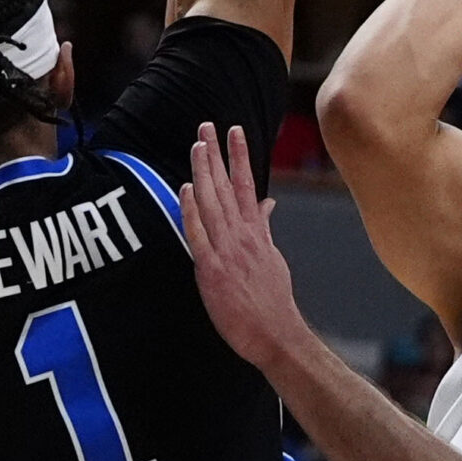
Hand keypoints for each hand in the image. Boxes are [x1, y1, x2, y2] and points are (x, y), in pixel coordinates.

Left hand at [183, 123, 311, 373]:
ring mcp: (228, 251)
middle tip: (207, 126)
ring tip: (197, 145)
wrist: (276, 334)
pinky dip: (191, 211)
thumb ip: (264, 228)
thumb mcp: (272, 258)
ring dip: (204, 173)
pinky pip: (199, 235)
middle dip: (216, 155)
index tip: (234, 131)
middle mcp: (243, 236)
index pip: (248, 185)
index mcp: (257, 232)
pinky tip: (185, 189)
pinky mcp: (213, 270)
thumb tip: (267, 203)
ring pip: (213, 204)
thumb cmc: (272, 301)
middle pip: (228, 187)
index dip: (239, 156)